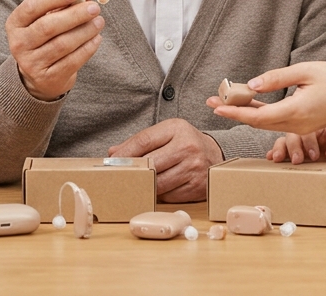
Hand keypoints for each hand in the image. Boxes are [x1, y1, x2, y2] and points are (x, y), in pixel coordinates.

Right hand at [7, 0, 104, 100]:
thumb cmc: (45, 39)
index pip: (32, 6)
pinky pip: (72, 61)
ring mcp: (32, 63)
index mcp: (16, 23)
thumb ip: (64, 4)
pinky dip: (87, 48)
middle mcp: (19, 44)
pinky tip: (96, 38)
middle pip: (48, 26)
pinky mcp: (48, 78)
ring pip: (62, 44)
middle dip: (75, 15)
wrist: (39, 75)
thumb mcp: (47, 18)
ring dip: (85, 31)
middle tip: (94, 8)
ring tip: (99, 22)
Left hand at [108, 119, 223, 202]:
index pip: (144, 140)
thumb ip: (140, 142)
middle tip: (121, 177)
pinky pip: (169, 196)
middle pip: (150, 164)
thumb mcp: (165, 134)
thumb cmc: (183, 142)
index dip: (125, 153)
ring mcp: (194, 168)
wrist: (214, 153)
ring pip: (159, 183)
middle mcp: (188, 147)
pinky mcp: (197, 186)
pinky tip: (158, 189)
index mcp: (177, 129)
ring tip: (139, 184)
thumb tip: (113, 153)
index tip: (111, 162)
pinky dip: (160, 195)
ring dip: (146, 186)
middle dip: (134, 172)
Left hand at [207, 61, 325, 134]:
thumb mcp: (306, 71)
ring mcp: (300, 126)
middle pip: (257, 122)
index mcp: (296, 111)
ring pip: (265, 123)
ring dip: (244, 114)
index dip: (235, 113)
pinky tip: (247, 106)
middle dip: (233, 113)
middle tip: (210, 102)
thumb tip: (252, 84)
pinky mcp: (303, 124)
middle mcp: (296, 123)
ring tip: (223, 103)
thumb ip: (277, 78)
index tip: (217, 107)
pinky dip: (259, 114)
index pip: (258, 116)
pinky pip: (276, 121)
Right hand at [268, 122, 325, 182]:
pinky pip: (290, 155)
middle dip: (291, 146)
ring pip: (288, 143)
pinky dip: (280, 155)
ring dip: (281, 149)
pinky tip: (273, 160)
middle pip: (295, 134)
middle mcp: (315, 135)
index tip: (312, 155)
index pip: (310, 129)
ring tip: (277, 159)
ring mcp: (309, 146)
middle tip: (296, 160)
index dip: (308, 141)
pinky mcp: (308, 160)